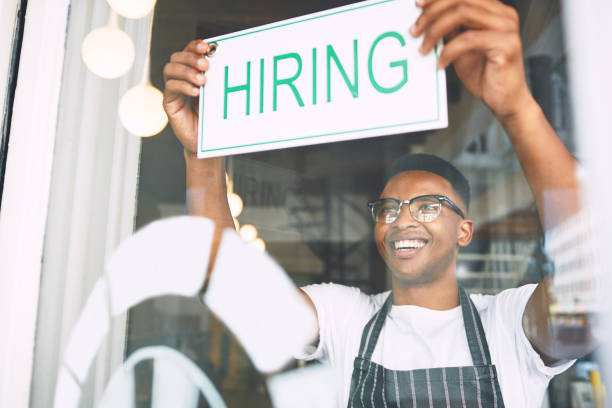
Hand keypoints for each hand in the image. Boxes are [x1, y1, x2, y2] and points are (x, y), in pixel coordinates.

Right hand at [162, 40, 210, 156]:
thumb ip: (218, 79)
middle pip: (176, 57)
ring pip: (170, 69)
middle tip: (205, 65)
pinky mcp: (169, 103)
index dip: (194, 46)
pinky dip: (183, 86)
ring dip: (186, 71)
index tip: (206, 47)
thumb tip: (228, 60)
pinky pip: (170, 88)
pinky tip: (196, 91)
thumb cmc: (214, 117)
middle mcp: (180, 78)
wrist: (206, 141)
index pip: (188, 51)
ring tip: (202, 80)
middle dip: (190, 58)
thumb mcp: (218, 94)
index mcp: (192, 72)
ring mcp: (173, 90)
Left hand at [411, 0, 533, 119]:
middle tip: (414, 31)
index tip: (418, 5)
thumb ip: (451, 30)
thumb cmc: (485, 74)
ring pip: (463, 14)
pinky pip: (468, 40)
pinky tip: (441, 63)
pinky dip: (449, 51)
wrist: (504, 100)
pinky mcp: (507, 44)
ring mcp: (507, 27)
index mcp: (495, 10)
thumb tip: (426, 18)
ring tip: (424, 49)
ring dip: (436, 30)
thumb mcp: (461, 47)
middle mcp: (504, 14)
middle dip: (432, 13)